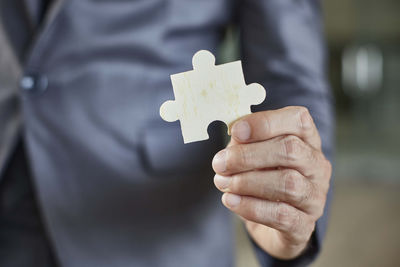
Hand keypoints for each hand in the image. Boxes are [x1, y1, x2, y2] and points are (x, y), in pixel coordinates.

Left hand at [212, 106, 331, 259]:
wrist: (271, 222)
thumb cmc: (261, 178)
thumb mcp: (251, 154)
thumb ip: (244, 142)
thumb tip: (235, 135)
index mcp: (306, 140)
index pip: (297, 119)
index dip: (265, 123)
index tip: (235, 131)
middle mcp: (317, 165)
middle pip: (291, 150)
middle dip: (248, 155)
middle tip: (220, 163)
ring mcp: (314, 196)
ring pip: (288, 183)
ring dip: (247, 182)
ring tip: (222, 183)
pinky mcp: (304, 225)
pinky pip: (282, 215)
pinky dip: (251, 207)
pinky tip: (231, 201)